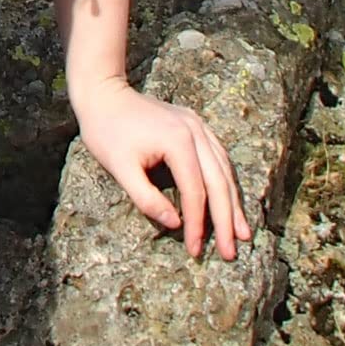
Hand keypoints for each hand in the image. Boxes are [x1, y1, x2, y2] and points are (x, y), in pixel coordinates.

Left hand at [72, 76, 252, 260]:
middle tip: (230, 252)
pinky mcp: (194, 123)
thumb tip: (176, 225)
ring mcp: (197, 125)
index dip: (197, 224)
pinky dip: (226, 180)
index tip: (195, 250)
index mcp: (177, 141)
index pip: (195, 192)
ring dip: (233, 203)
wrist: (103, 93)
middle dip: (225, 221)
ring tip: (242, 233)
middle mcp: (194, 131)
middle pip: (218, 182)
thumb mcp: (119, 168)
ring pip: (224, 169)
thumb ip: (146, 198)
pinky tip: (230, 199)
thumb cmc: (106, 131)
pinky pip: (218, 156)